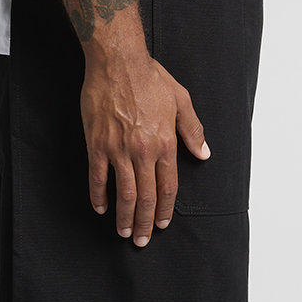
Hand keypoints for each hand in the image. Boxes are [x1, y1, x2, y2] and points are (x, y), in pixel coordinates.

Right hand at [80, 17, 208, 246]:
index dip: (164, 209)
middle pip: (145, 196)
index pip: (167, 187)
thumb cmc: (150, 77)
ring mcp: (118, 149)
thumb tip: (204, 153)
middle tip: (140, 239)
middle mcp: (143, 150)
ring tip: (123, 231)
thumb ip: (193, 130)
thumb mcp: (181, 100)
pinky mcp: (97, 143)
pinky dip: (99, 195)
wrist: (118, 62)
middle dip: (144, 222)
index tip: (161, 224)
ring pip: (123, 192)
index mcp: (165, 143)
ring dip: (124, 216)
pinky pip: (98, 176)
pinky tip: (101, 207)